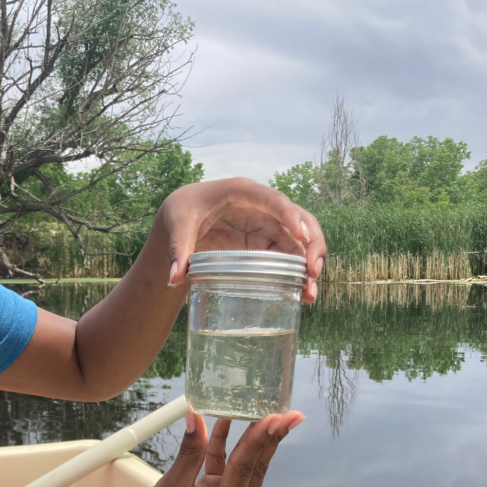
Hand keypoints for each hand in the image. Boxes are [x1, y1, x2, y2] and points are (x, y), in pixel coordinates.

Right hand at [127, 409, 303, 486]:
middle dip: (271, 440)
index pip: (244, 471)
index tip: (273, 418)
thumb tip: (195, 418)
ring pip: (246, 469)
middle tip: (290, 414)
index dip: (257, 441)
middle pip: (255, 470)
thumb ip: (190, 452)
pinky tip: (228, 424)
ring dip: (253, 442)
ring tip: (269, 415)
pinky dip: (227, 449)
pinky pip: (229, 472)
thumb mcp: (172, 485)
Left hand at [159, 178, 326, 301]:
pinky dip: (296, 273)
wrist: (183, 213)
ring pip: (298, 242)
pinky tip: (301, 294)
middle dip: (311, 244)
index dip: (290, 215)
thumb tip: (174, 278)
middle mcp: (262, 206)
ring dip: (308, 265)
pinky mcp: (265, 242)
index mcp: (242, 192)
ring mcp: (266, 224)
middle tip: (312, 272)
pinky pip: (288, 255)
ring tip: (308, 293)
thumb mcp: (178, 225)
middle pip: (298, 220)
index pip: (273, 200)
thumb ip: (177, 248)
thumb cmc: (183, 210)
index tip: (301, 234)